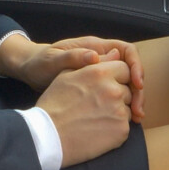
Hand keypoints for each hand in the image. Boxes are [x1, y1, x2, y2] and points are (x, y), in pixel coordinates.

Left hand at [0, 34, 145, 122]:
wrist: (30, 73)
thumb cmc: (40, 63)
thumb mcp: (53, 60)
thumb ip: (73, 57)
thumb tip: (94, 56)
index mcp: (95, 48)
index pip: (126, 51)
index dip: (135, 66)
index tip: (137, 84)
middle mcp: (101, 61)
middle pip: (130, 71)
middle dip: (138, 90)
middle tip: (139, 110)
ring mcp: (99, 76)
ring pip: (125, 86)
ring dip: (133, 101)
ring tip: (136, 118)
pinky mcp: (96, 90)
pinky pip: (115, 96)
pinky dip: (122, 107)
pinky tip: (123, 121)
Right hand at [35, 59, 133, 166]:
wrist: (49, 136)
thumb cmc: (54, 104)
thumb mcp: (67, 75)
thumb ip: (93, 62)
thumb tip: (115, 54)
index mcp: (100, 72)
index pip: (124, 69)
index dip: (117, 77)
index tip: (106, 87)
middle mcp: (113, 90)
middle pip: (127, 89)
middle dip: (117, 96)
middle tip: (97, 106)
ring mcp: (119, 111)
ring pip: (127, 108)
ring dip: (117, 112)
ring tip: (95, 119)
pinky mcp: (122, 130)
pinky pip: (125, 126)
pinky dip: (115, 129)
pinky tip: (98, 130)